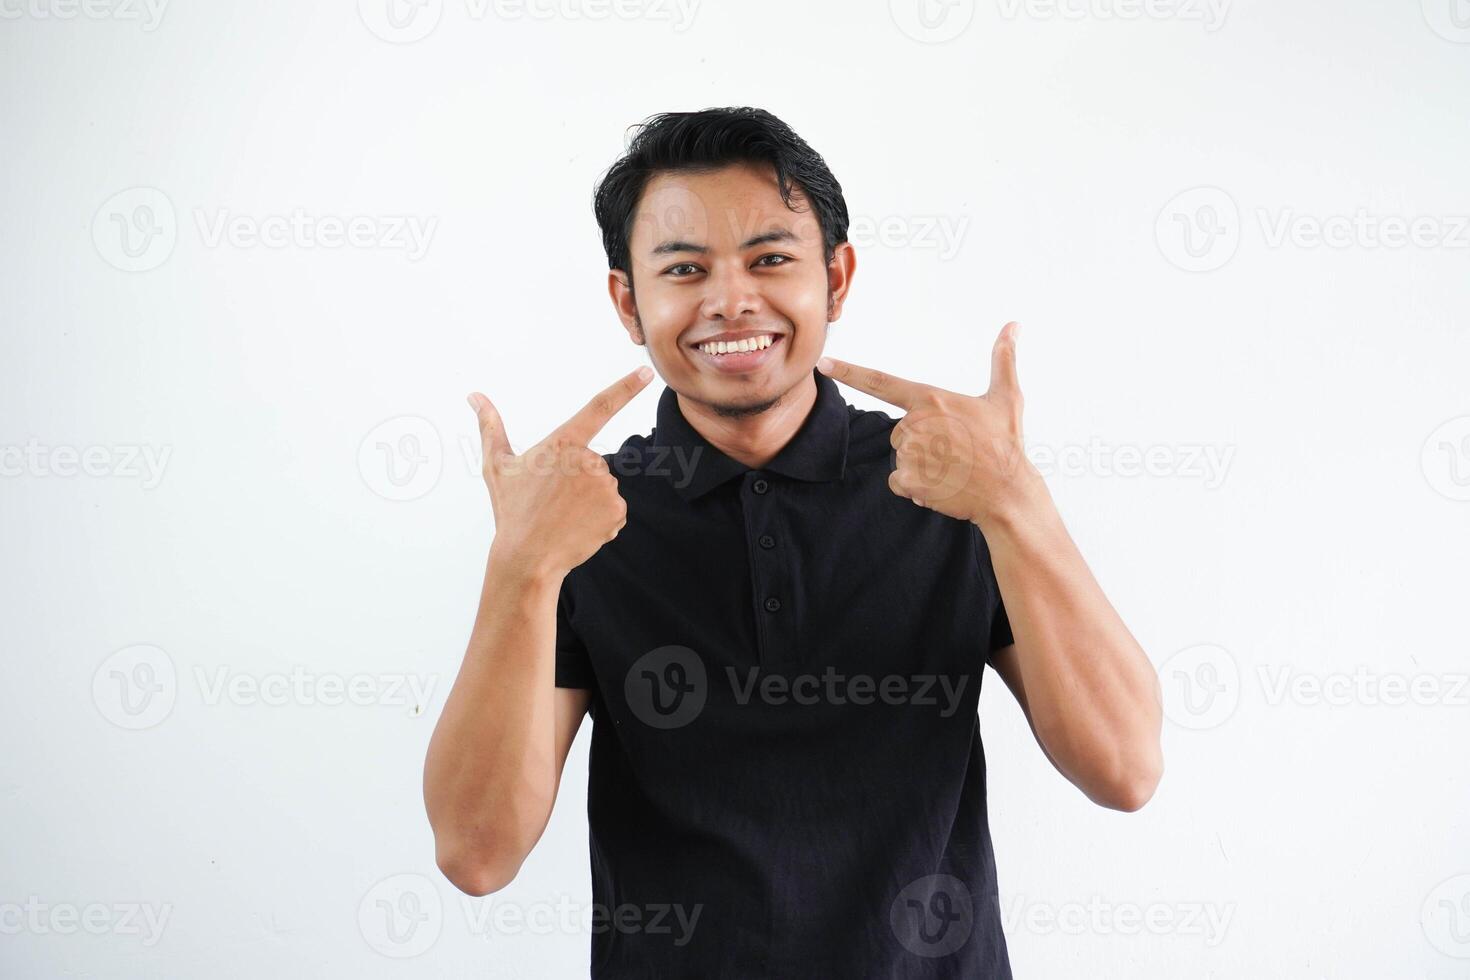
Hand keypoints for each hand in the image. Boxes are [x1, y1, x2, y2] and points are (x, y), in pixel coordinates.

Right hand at [468, 366, 652, 578]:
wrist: (527, 559)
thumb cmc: (511, 511)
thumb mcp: (497, 467)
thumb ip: (490, 427)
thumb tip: (474, 396)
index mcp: (562, 445)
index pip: (599, 407)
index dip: (626, 388)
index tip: (646, 372)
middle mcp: (589, 461)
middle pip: (591, 463)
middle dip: (576, 480)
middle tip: (553, 501)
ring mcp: (606, 487)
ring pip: (603, 487)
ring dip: (588, 500)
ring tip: (563, 516)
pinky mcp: (617, 511)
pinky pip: (613, 508)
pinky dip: (600, 518)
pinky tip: (578, 527)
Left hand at [817, 322, 1038, 526]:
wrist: (1009, 492)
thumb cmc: (1006, 443)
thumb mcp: (1007, 397)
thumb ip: (1003, 359)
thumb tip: (1013, 325)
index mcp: (931, 399)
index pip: (881, 382)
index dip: (849, 371)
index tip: (823, 363)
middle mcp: (916, 424)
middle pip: (901, 431)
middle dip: (923, 442)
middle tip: (956, 449)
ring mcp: (911, 453)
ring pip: (901, 456)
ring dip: (922, 465)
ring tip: (953, 468)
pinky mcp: (909, 480)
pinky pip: (898, 481)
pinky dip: (916, 487)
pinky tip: (942, 485)